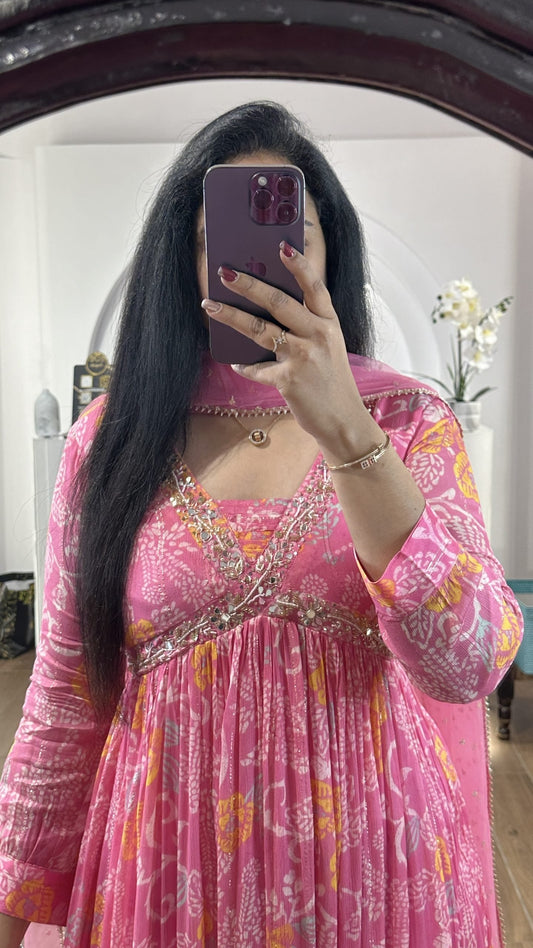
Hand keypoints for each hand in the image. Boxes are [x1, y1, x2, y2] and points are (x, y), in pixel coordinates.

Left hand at [201, 242, 368, 453]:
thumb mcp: (328, 347)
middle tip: (225, 272)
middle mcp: (318, 335)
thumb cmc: (332, 382)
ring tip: (209, 305)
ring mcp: (304, 357)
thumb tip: (267, 310)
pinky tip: (237, 363)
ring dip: (230, 316)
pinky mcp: (289, 380)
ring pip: (260, 329)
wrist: (344, 421)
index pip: (314, 286)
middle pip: (278, 301)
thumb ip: (307, 328)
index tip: (281, 246)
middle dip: (248, 285)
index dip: (298, 264)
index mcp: (329, 323)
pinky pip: (257, 368)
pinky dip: (245, 366)